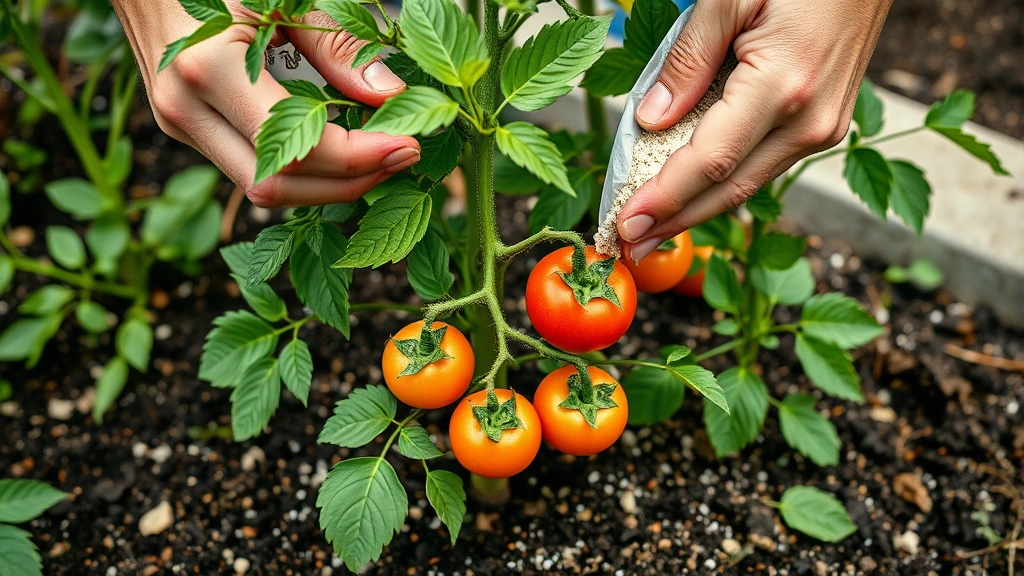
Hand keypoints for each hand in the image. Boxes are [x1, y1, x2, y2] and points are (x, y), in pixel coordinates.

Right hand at [111, 0, 419, 206]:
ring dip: (324, 184)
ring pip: (261, 189)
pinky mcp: (184, 127)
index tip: (408, 145)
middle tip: (402, 158)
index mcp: (207, 70)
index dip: (360, 158)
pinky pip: (248, 166)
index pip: (297, 149)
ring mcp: (178, 124)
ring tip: (378, 155)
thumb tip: (393, 96)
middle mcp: (184, 110)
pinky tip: (338, 146)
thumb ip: (338, 48)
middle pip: (278, 189)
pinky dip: (299, 168)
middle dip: (348, 184)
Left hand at [617, 0, 892, 260]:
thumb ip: (688, 59)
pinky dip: (723, 186)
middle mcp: (810, 121)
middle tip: (628, 247)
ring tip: (651, 232)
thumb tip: (651, 120)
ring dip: (696, 212)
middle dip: (674, 223)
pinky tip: (691, 198)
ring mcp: (824, 128)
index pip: (710, 161)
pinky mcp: (826, 127)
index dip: (665, 198)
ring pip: (747, 185)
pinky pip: (764, 167)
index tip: (624, 223)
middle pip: (728, 189)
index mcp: (784, 87)